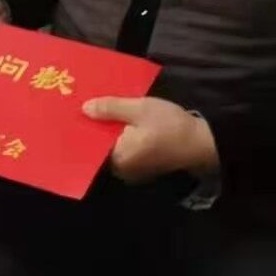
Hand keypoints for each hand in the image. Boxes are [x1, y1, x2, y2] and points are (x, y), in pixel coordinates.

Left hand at [82, 96, 217, 182]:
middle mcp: (121, 169)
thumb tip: (84, 109)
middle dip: (95, 128)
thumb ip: (110, 108)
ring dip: (109, 131)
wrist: (202, 142)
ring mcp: (133, 169)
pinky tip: (119, 121)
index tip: (73, 113)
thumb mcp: (139, 109)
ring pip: (113, 147)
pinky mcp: (143, 165)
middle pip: (100, 146)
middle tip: (83, 106)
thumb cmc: (170, 125)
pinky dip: (121, 136)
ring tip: (98, 110)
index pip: (90, 145)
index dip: (83, 128)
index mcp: (117, 157)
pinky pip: (124, 149)